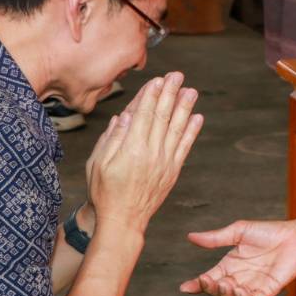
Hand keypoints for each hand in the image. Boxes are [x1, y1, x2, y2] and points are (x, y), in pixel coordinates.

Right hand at [84, 72, 202, 231]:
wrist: (123, 220)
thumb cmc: (104, 191)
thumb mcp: (98, 163)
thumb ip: (112, 138)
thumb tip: (125, 115)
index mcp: (131, 149)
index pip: (144, 114)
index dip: (151, 95)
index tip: (158, 79)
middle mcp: (151, 153)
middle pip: (162, 116)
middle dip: (170, 93)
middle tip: (177, 76)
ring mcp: (165, 162)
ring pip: (177, 129)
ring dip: (185, 108)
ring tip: (191, 90)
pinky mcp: (173, 171)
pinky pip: (185, 147)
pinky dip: (192, 131)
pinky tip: (197, 117)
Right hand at [181, 220, 295, 295]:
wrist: (295, 236)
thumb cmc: (268, 232)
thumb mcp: (238, 231)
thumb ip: (216, 237)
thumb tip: (190, 236)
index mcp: (229, 265)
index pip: (209, 279)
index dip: (197, 285)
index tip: (185, 288)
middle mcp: (238, 278)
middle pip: (218, 292)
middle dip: (211, 290)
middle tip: (209, 280)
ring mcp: (252, 286)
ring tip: (225, 284)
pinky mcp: (267, 291)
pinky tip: (239, 290)